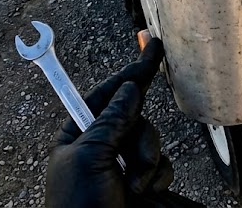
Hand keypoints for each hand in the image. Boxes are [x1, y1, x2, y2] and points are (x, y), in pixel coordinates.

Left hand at [45, 39, 174, 207]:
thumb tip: (129, 88)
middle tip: (131, 162)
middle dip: (140, 136)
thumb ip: (111, 120)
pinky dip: (158, 177)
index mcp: (78, 137)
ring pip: (153, 141)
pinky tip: (143, 195)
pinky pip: (163, 165)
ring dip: (148, 162)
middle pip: (135, 116)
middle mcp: (103, 148)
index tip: (153, 48)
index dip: (129, 72)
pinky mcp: (146, 185)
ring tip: (133, 188)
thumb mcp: (89, 159)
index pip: (105, 93)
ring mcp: (125, 167)